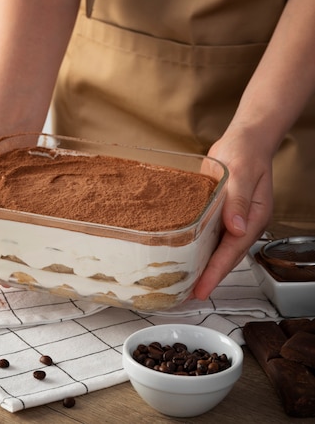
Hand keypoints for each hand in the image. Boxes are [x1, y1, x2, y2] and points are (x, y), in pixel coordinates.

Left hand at [193, 126, 273, 299]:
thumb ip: (238, 200)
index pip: (232, 252)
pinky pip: (207, 233)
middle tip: (186, 294)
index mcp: (253, 218)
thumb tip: (236, 228)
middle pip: (224, 256)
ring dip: (200, 265)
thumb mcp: (242, 173)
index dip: (215, 272)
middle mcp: (242, 223)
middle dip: (207, 277)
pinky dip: (196, 245)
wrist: (244, 139)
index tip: (202, 289)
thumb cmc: (246, 152)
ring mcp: (231, 218)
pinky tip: (181, 251)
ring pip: (215, 248)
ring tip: (181, 281)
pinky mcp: (218, 211)